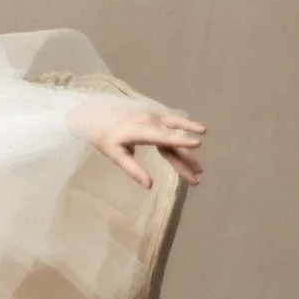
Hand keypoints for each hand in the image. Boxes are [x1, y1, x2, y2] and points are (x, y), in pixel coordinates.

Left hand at [70, 98, 206, 188]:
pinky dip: (184, 125)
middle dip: (187, 158)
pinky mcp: (154, 112)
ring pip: (175, 128)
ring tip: (204, 143)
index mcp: (139, 131)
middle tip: (198, 175)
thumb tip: (150, 186)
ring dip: (189, 139)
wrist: (94, 113)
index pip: (164, 138)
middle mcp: (149, 120)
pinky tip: (195, 129)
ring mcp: (153, 114)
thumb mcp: (114, 154)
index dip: (181, 141)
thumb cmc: (104, 136)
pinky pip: (172, 120)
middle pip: (172, 140)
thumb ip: (133, 169)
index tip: (198, 143)